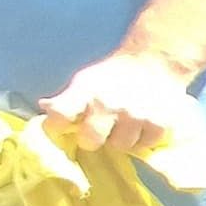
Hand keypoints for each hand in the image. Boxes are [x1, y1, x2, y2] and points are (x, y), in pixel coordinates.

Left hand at [39, 50, 198, 157]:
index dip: (56, 126)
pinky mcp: (159, 124)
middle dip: (93, 137)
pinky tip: (142, 125)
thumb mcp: (88, 80)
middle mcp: (110, 104)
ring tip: (125, 126)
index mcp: (87, 91)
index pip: (60, 116)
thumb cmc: (116, 73)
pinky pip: (145, 144)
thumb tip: (45, 108)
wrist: (156, 60)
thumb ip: (67, 99)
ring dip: (121, 138)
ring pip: (120, 146)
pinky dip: (143, 138)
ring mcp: (136, 115)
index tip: (61, 127)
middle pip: (91, 141)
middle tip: (99, 129)